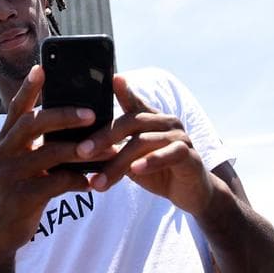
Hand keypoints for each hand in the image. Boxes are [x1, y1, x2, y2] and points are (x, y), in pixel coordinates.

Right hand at [0, 65, 95, 268]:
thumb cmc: (19, 191)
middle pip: (33, 124)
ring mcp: (10, 175)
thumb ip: (39, 144)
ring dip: (80, 150)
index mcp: (5, 140)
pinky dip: (78, 181)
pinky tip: (93, 182)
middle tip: (92, 113)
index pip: (16, 108)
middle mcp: (4, 152)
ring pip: (48, 153)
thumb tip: (75, 122)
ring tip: (106, 149)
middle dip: (64, 115)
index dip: (29, 87)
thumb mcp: (22, 163)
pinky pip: (55, 183)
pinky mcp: (21, 198)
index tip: (42, 68)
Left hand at [75, 75, 214, 216]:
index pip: (133, 103)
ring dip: (118, 163)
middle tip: (82, 152)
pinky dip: (151, 161)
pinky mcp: (189, 155)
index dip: (124, 90)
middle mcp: (165, 122)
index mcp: (151, 119)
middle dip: (104, 138)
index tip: (112, 78)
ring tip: (100, 179)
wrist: (191, 194)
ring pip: (143, 143)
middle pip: (130, 123)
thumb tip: (85, 147)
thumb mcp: (133, 158)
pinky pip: (168, 154)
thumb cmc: (158, 172)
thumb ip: (115, 148)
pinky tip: (136, 170)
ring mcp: (179, 136)